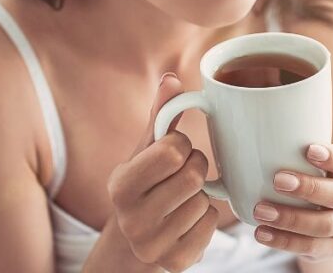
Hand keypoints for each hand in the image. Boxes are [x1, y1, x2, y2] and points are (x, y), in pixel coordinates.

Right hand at [103, 73, 219, 271]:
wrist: (136, 238)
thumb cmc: (146, 182)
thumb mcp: (146, 149)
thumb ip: (160, 115)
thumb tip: (172, 78)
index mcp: (120, 185)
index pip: (172, 150)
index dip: (180, 145)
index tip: (171, 152)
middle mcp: (131, 219)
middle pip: (193, 175)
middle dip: (195, 166)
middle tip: (183, 172)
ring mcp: (153, 245)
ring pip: (205, 201)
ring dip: (202, 195)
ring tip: (182, 198)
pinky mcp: (176, 262)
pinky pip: (212, 225)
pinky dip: (207, 219)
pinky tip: (188, 219)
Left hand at [251, 143, 332, 261]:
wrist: (317, 230)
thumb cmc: (299, 187)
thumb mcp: (296, 168)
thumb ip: (273, 152)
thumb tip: (226, 133)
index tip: (309, 149)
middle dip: (308, 187)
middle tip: (277, 180)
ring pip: (325, 224)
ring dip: (291, 217)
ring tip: (261, 211)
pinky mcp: (330, 249)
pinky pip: (310, 247)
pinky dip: (284, 240)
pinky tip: (262, 233)